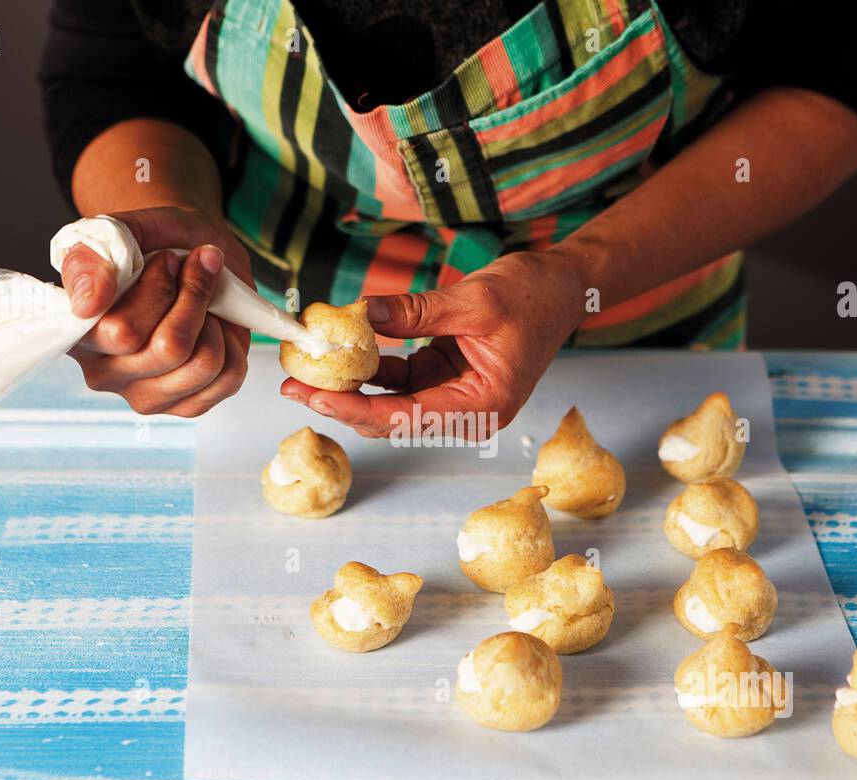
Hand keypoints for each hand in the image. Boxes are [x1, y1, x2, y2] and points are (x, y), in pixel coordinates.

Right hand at [58, 206, 253, 417]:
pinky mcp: (185, 406)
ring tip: (204, 299)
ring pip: (204, 363)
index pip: (124, 331)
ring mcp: (145, 395)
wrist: (189, 253)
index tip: (168, 258)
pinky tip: (215, 327)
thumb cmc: (154, 244)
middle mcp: (104, 373)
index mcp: (78, 334)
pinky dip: (234, 343)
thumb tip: (86, 304)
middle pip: (170, 348)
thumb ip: (92, 257)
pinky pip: (229, 378)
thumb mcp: (120, 231)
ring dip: (214, 319)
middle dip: (194, 296)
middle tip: (194, 269)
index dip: (159, 288)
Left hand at [280, 250, 586, 437]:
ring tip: (304, 370)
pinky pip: (400, 378)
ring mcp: (455, 394)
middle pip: (392, 418)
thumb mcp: (472, 301)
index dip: (354, 407)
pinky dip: (370, 366)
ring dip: (350, 385)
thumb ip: (415, 312)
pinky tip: (339, 351)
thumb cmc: (533, 295)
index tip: (313, 394)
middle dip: (341, 401)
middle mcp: (467, 410)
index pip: (405, 417)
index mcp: (482, 405)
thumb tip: (360, 317)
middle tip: (292, 384)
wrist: (564, 285)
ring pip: (391, 401)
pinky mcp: (446, 375)